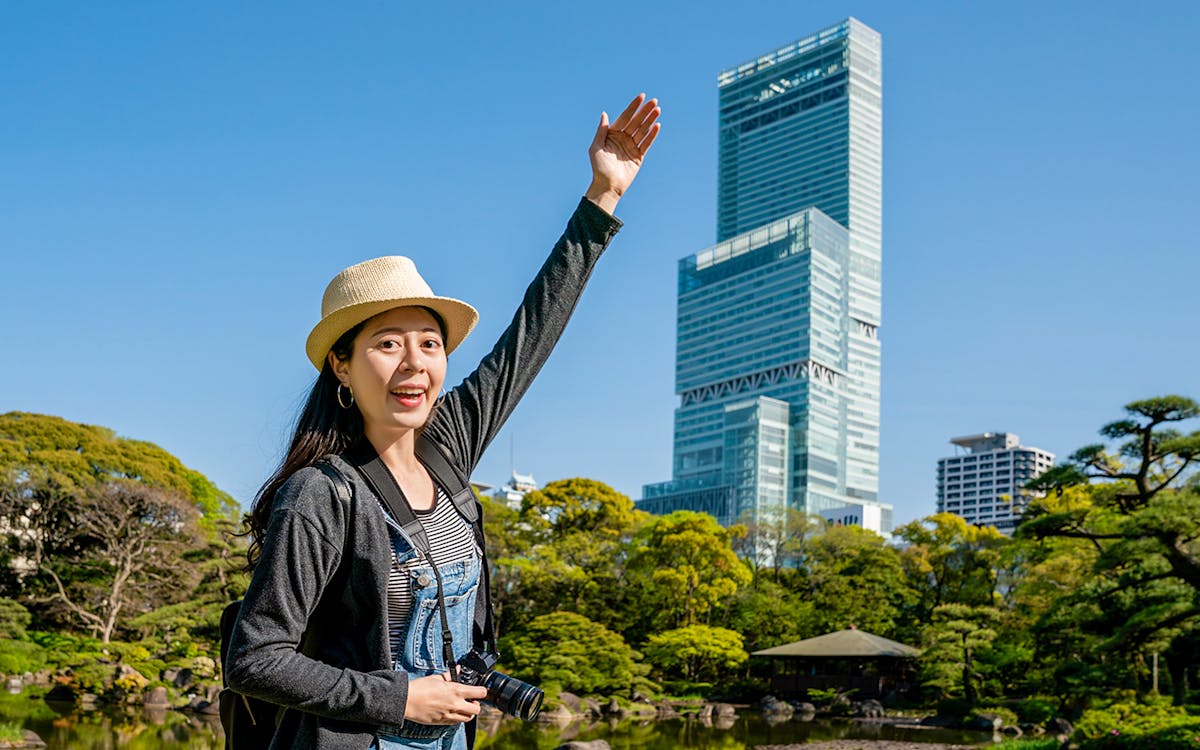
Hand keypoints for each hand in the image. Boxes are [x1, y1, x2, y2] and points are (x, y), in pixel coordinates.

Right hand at [403, 672, 487, 724]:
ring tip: (462, 707)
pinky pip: (456, 723)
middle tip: (471, 700)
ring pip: (467, 718)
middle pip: (477, 710)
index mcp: (455, 690)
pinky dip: (457, 718)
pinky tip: (452, 711)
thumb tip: (459, 669)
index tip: (480, 690)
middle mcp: (455, 704)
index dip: (482, 691)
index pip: (479, 693)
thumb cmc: (420, 688)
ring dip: (468, 713)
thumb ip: (450, 675)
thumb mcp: (436, 678)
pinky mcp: (442, 722)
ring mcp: (449, 714)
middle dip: (476, 705)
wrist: (407, 701)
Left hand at [585, 93, 661, 213]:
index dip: (633, 107)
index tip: (641, 96)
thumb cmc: (599, 168)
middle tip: (654, 101)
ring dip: (650, 120)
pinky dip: (652, 135)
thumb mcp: (596, 147)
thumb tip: (605, 114)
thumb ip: (601, 131)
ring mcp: (631, 147)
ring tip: (658, 110)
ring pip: (642, 131)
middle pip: (636, 122)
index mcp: (612, 134)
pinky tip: (657, 126)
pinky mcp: (638, 156)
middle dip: (645, 111)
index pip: (625, 117)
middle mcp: (622, 139)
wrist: (607, 186)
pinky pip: (646, 143)